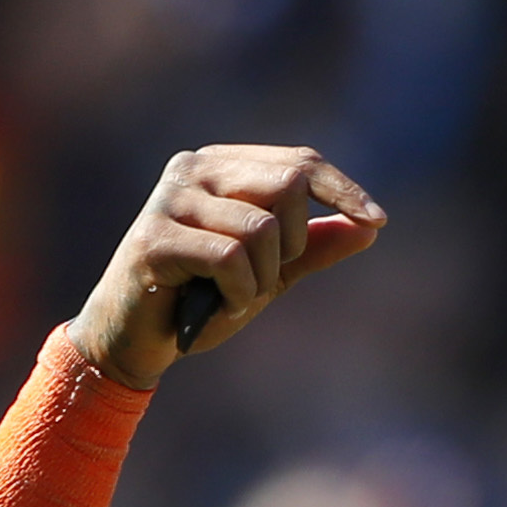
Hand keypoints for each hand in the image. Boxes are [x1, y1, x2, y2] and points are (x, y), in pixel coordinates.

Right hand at [69, 145, 383, 390]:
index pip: (299, 162)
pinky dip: (237, 294)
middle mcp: (193, 169)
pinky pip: (229, 258)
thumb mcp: (265, 276)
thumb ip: (310, 250)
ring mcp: (171, 199)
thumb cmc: (195, 306)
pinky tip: (216, 308)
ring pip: (260, 229)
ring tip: (233, 300)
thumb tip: (368, 229)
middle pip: (287, 185)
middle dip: (291, 246)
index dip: (342, 191)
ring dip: (261, 280)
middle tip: (264, 282)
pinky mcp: (154, 238)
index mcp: (220, 166)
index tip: (377, 222)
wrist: (129, 345)